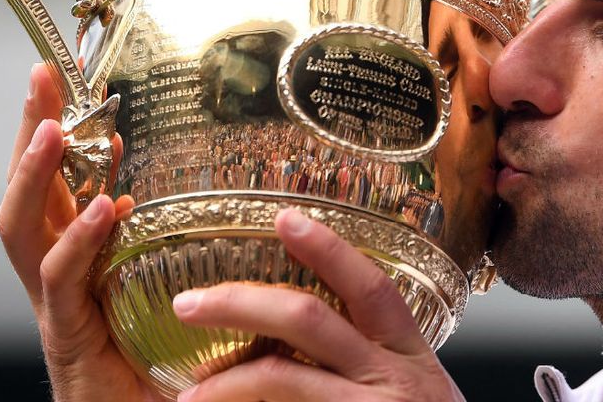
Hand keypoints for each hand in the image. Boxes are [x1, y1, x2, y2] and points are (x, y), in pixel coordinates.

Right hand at [0, 64, 162, 401]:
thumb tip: (189, 193)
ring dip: (35, 177)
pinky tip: (103, 209)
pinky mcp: (68, 335)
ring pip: (24, 229)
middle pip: (29, 191)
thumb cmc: (162, 360)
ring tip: (51, 131)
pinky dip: (78, 241)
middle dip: (30, 132)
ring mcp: (56, 303)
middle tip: (40, 80)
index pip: (59, 181)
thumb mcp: (170, 284)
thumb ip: (171, 243)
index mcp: (81, 256)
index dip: (56, 130)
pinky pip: (62, 280)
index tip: (62, 79)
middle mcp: (58, 273)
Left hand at [171, 208, 465, 401]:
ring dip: (227, 380)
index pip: (370, 287)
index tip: (284, 218)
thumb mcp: (417, 390)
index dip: (328, 248)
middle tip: (188, 303)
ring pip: (286, 379)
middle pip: (312, 321)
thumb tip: (305, 328)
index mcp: (409, 355)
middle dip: (243, 303)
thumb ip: (377, 358)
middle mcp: (394, 378)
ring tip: (185, 393)